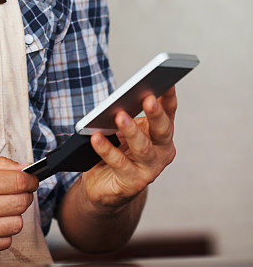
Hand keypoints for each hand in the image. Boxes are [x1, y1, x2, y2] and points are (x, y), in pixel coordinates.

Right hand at [0, 153, 36, 257]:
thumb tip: (24, 167)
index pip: (20, 183)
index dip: (30, 180)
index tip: (30, 180)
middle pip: (22, 203)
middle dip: (22, 195)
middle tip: (12, 191)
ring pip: (16, 224)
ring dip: (12, 215)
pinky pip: (4, 243)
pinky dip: (1, 232)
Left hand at [82, 87, 177, 209]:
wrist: (106, 184)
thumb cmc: (117, 149)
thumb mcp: (123, 128)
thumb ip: (126, 113)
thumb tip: (120, 99)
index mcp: (161, 132)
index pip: (168, 112)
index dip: (169, 97)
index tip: (167, 81)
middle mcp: (162, 151)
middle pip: (162, 130)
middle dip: (155, 113)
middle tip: (147, 98)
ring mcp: (150, 168)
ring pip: (143, 148)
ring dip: (131, 131)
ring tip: (119, 116)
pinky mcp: (133, 182)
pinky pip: (119, 163)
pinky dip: (107, 149)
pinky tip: (96, 137)